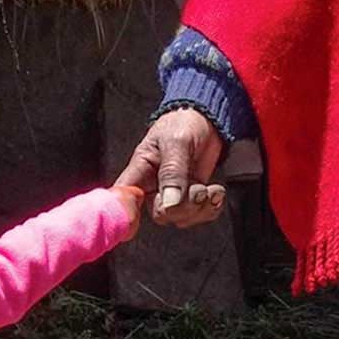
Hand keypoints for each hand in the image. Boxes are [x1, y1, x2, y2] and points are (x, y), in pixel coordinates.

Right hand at [118, 113, 230, 228]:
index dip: (130, 214)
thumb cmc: (182, 123)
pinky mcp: (191, 198)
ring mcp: (173, 195)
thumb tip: (169, 203)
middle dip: (184, 207)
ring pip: (182, 218)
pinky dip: (211, 208)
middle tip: (198, 189)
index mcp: (138, 173)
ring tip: (210, 188)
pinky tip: (215, 192)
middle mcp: (152, 188)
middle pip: (161, 215)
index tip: (159, 208)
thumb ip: (172, 172)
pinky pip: (199, 215)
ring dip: (201, 207)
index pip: (123, 201)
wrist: (206, 120)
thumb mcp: (176, 142)